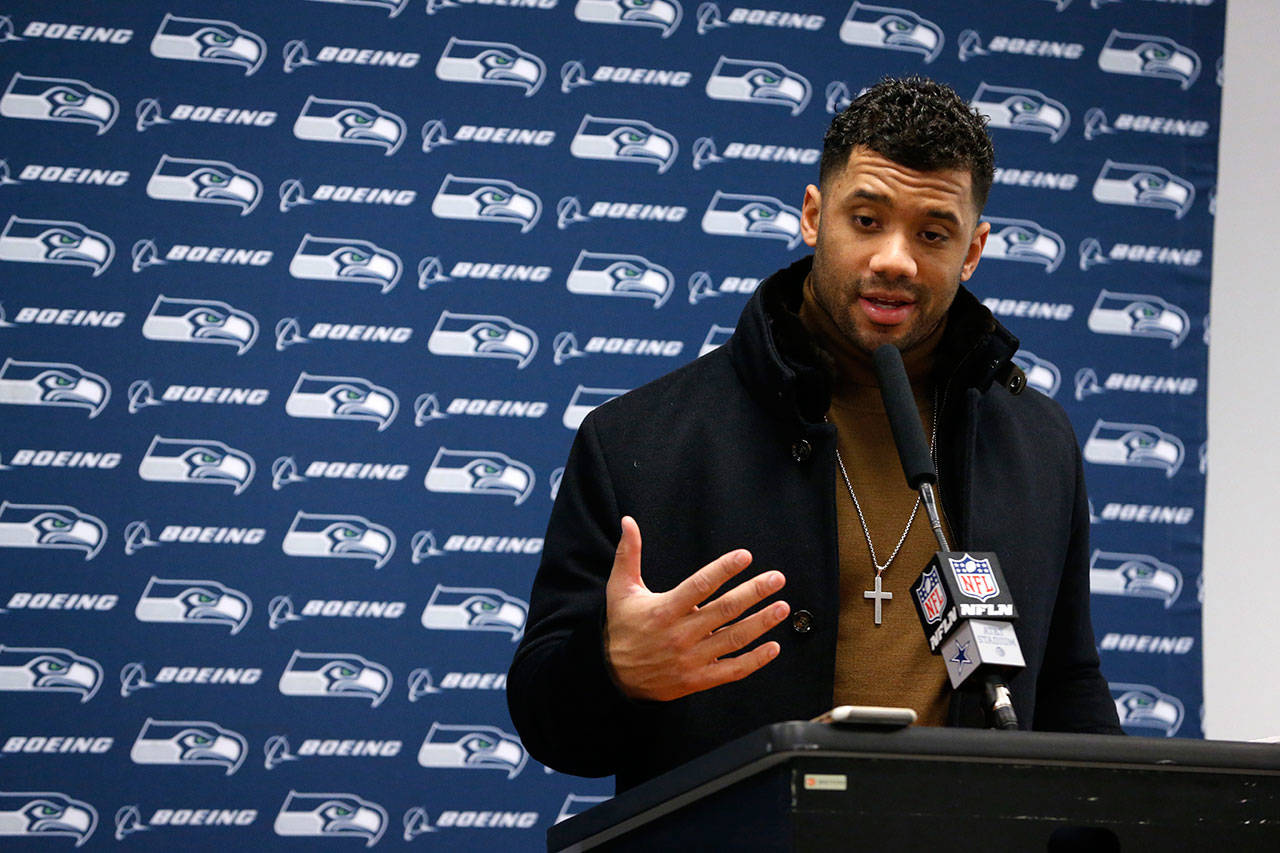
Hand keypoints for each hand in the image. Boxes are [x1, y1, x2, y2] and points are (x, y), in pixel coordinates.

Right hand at [604, 516, 789, 701]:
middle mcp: (680, 634)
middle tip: (776, 579)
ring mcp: (691, 659)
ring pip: (733, 639)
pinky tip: (773, 647)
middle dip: (754, 592)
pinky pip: (732, 670)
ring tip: (782, 607)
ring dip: (761, 623)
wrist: (614, 676)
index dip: (724, 569)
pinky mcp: (698, 679)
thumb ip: (628, 555)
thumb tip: (628, 522)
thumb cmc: (622, 628)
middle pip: (724, 610)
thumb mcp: (620, 589)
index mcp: (664, 610)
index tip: (745, 557)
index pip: (699, 585)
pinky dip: (755, 661)